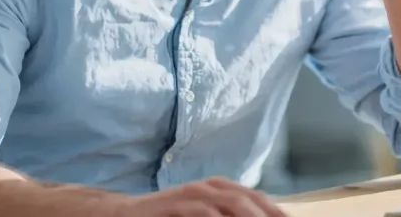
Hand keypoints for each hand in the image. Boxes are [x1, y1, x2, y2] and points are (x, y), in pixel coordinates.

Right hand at [117, 177, 286, 215]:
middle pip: (251, 200)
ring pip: (233, 202)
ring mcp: (193, 194)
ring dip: (252, 216)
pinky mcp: (176, 204)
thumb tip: (257, 216)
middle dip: (270, 215)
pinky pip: (204, 213)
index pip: (259, 199)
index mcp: (221, 189)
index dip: (278, 213)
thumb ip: (225, 215)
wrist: (122, 214)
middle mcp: (210, 187)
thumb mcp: (202, 216)